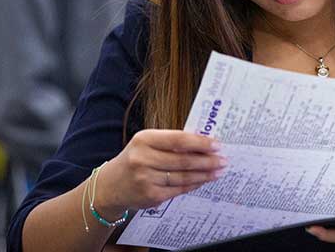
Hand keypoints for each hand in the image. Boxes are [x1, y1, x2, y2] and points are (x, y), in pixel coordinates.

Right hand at [94, 130, 226, 217]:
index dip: (200, 142)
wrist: (112, 185)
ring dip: (204, 174)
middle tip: (223, 159)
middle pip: (183, 160)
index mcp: (144, 139)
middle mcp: (143, 159)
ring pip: (183, 176)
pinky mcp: (151, 196)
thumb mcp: (147, 143)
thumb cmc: (136, 158)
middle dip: (207, 160)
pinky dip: (194, 184)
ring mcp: (146, 179)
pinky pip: (179, 189)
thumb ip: (171, 141)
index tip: (216, 144)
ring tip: (218, 170)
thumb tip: (203, 142)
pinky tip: (203, 180)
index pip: (178, 140)